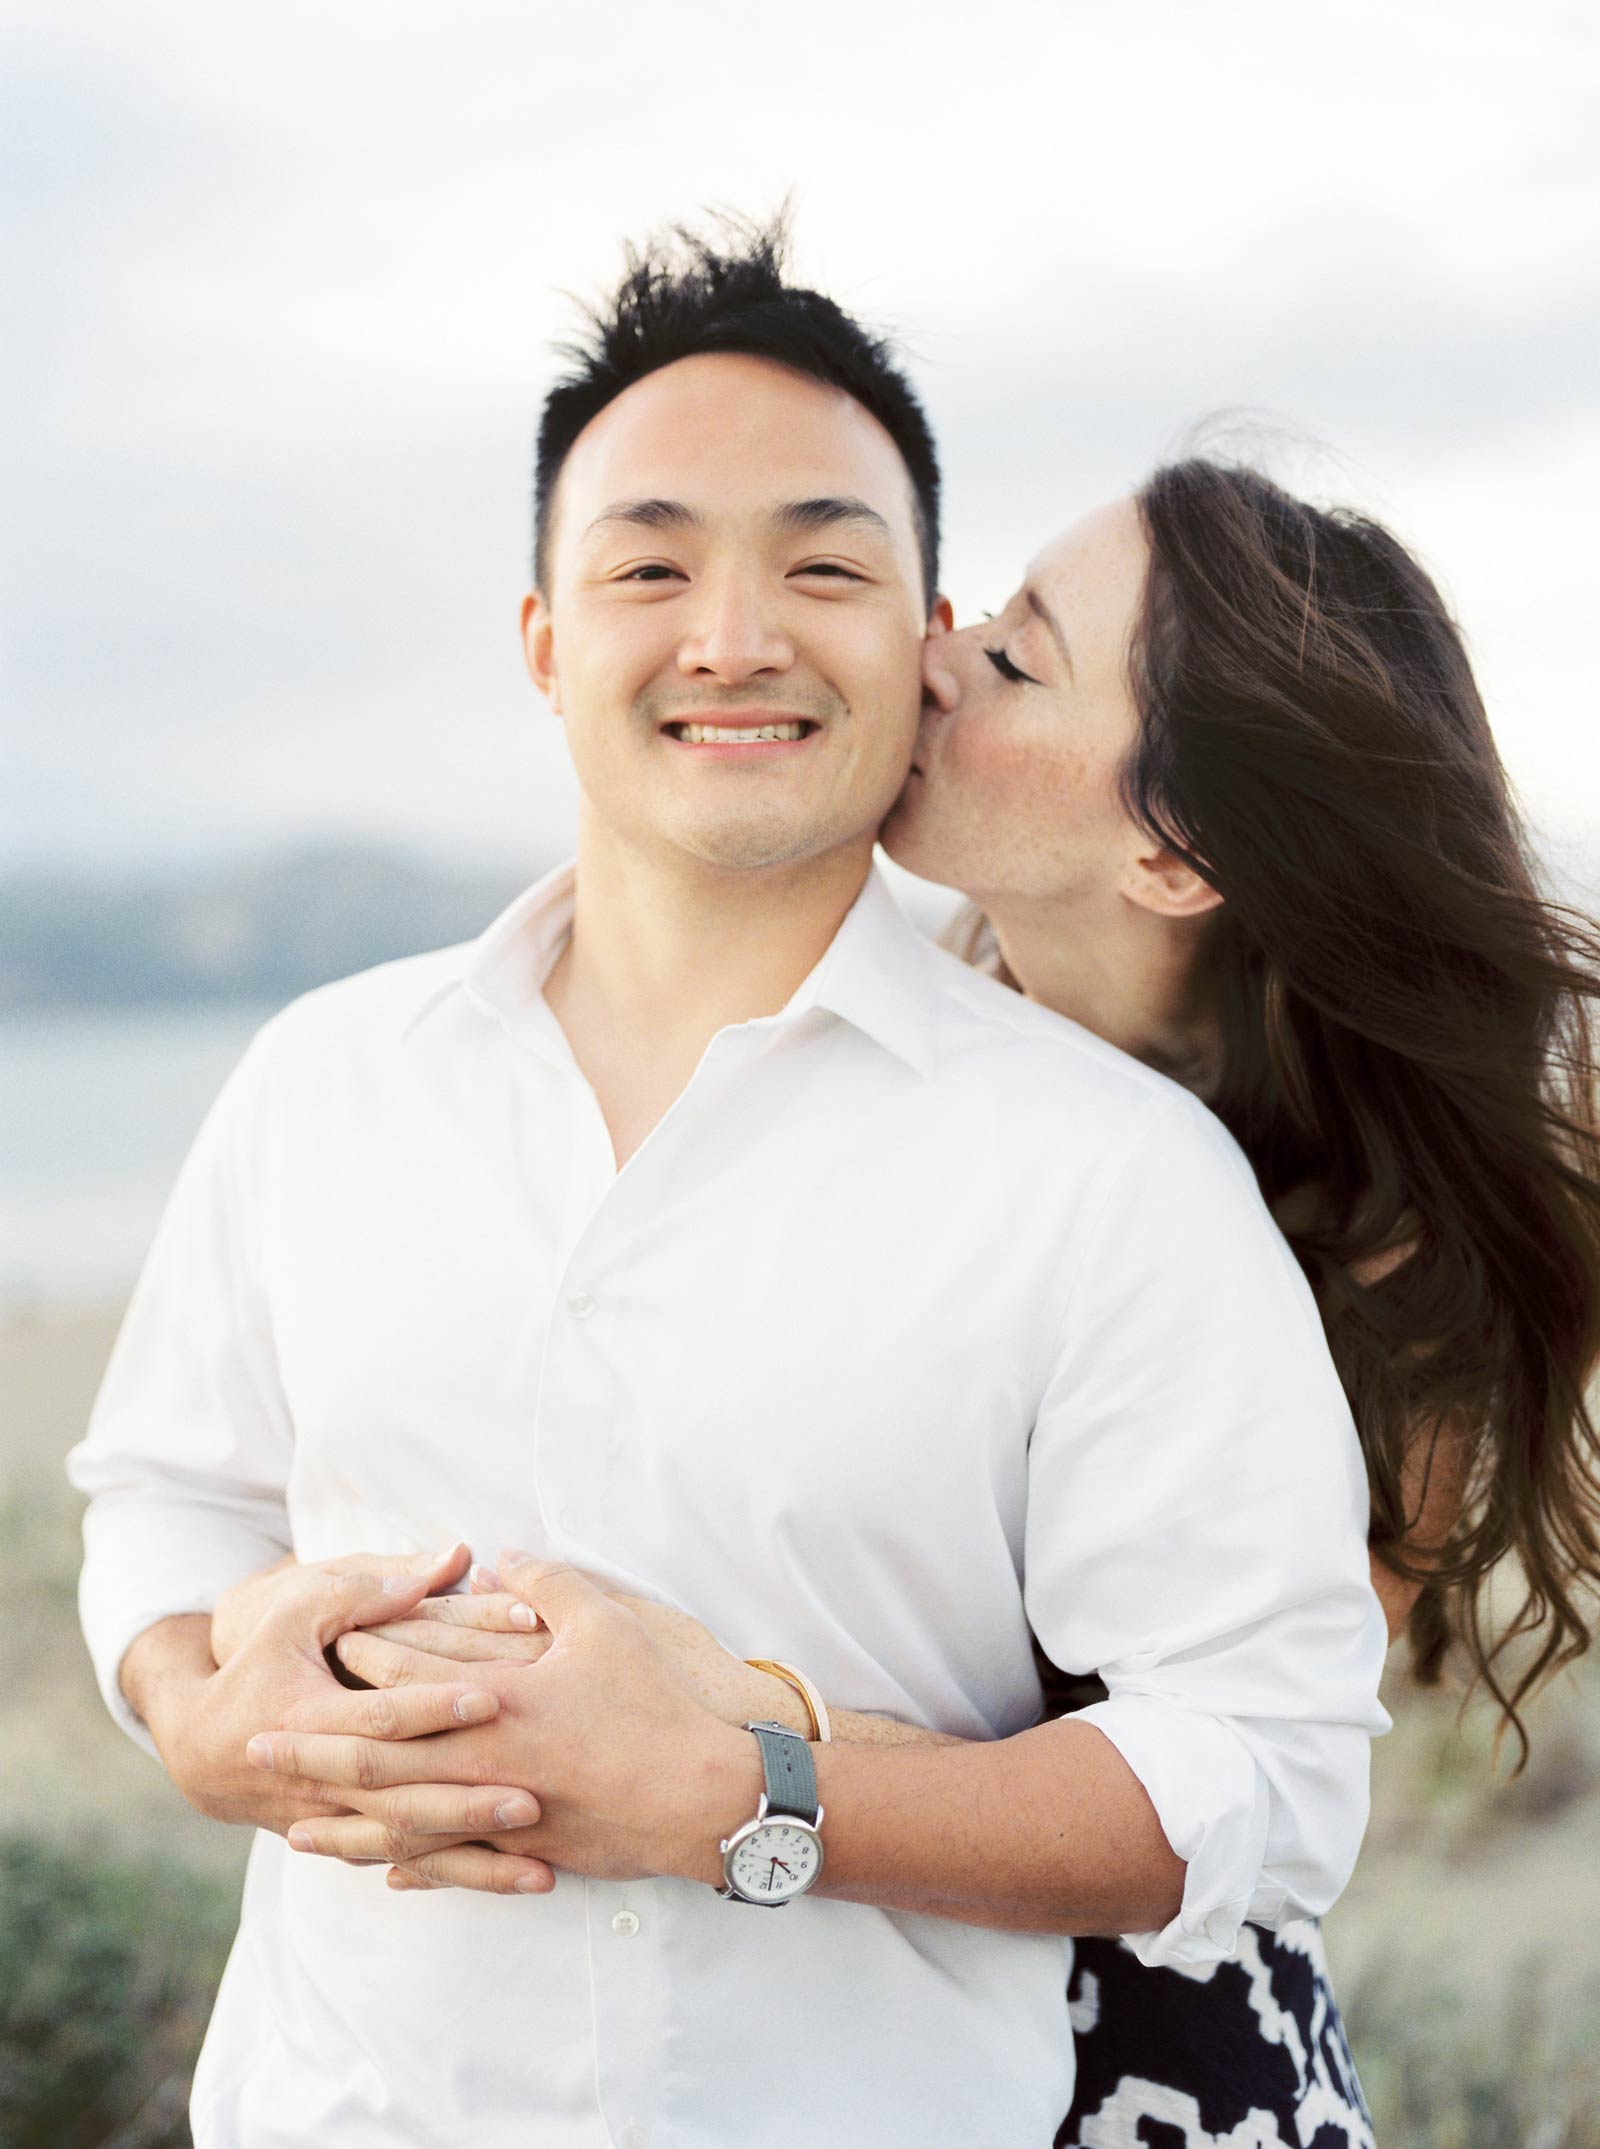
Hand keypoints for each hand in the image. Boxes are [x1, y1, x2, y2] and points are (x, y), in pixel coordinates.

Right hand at [143, 1565, 536, 1849]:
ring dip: (476, 1863)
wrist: (201, 1744)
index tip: (494, 1696)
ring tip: (543, 1872)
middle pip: (401, 1800)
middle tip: (533, 1802)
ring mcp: (336, 1821)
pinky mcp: (353, 1840)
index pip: (378, 1716)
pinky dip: (460, 1878)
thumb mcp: (297, 1609)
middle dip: (467, 1805)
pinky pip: (411, 1865)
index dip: (433, 1706)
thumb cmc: (261, 1657)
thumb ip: (369, 1588)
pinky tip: (515, 1882)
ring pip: (410, 1848)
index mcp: (308, 1717)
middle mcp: (322, 1782)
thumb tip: (452, 1560)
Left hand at [252, 1554, 757, 1893]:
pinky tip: (383, 1872)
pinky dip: (412, 1865)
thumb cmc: (654, 1704)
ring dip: (347, 1827)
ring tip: (296, 1830)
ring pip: (404, 1827)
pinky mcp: (524, 1851)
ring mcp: (500, 1816)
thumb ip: (548, 1584)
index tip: (316, 1651)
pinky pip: (452, 1865)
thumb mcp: (605, 1625)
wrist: (700, 1796)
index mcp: (494, 1702)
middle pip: (380, 1762)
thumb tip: (503, 1558)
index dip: (358, 1664)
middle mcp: (483, 1764)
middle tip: (259, 1750)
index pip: (405, 1682)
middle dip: (316, 1755)